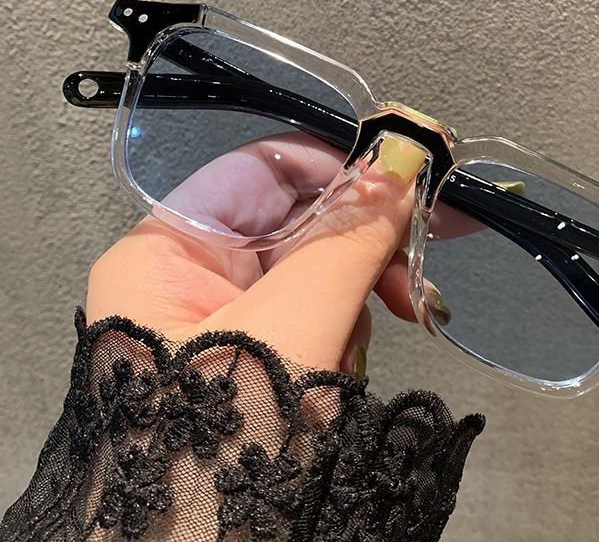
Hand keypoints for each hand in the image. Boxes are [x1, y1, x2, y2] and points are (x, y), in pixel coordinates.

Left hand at [86, 132, 459, 378]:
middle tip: (424, 244)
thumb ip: (350, 238)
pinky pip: (319, 310)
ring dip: (362, 288)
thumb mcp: (296, 323)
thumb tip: (401, 163)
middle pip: (297, 220)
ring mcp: (229, 316)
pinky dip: (350, 323)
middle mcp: (193, 277)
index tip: (403, 171)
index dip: (335, 164)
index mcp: (168, 252)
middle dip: (362, 239)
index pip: (261, 170)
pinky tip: (354, 356)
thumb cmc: (224, 440)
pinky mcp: (262, 351)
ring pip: (317, 266)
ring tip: (397, 314)